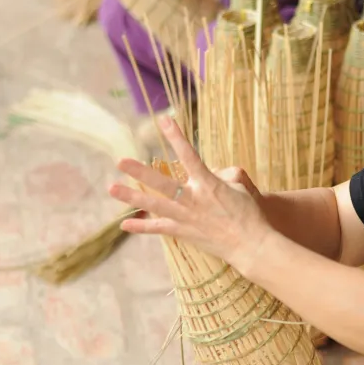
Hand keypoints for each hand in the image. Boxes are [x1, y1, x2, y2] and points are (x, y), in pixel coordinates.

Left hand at [109, 118, 269, 268]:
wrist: (251, 244)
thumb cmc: (249, 214)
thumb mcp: (240, 187)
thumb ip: (221, 175)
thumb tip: (211, 172)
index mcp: (208, 184)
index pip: (189, 155)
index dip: (176, 136)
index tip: (164, 120)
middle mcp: (193, 199)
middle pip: (161, 183)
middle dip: (140, 172)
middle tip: (120, 161)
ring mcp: (186, 217)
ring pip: (154, 205)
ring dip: (131, 197)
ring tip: (112, 188)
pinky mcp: (184, 233)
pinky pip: (159, 229)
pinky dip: (142, 227)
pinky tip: (124, 225)